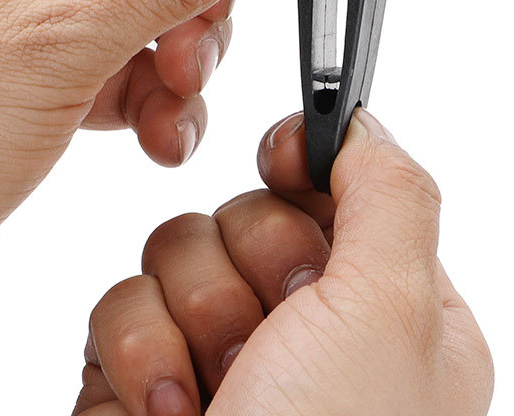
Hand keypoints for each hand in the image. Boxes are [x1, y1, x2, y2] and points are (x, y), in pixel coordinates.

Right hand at [75, 110, 492, 415]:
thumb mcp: (394, 316)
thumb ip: (391, 196)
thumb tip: (360, 125)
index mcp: (388, 309)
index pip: (335, 187)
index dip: (304, 168)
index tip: (281, 164)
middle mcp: (308, 328)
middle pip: (248, 212)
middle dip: (247, 268)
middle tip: (270, 338)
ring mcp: (223, 354)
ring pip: (177, 248)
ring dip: (188, 319)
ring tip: (214, 394)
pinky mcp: (148, 377)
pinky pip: (120, 303)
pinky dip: (136, 359)